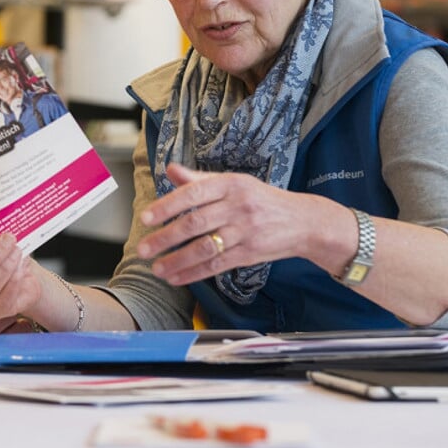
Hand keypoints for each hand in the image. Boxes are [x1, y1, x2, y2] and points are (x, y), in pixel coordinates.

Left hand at [136, 163, 334, 285]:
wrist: (304, 221)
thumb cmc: (261, 199)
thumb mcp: (234, 182)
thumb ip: (199, 179)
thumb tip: (170, 170)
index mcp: (230, 184)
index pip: (194, 193)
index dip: (168, 206)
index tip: (145, 217)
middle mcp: (237, 206)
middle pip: (196, 223)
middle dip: (166, 238)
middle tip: (144, 249)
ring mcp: (245, 231)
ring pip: (205, 248)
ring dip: (177, 260)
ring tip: (156, 268)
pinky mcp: (250, 253)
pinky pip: (217, 265)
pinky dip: (194, 273)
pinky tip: (176, 278)